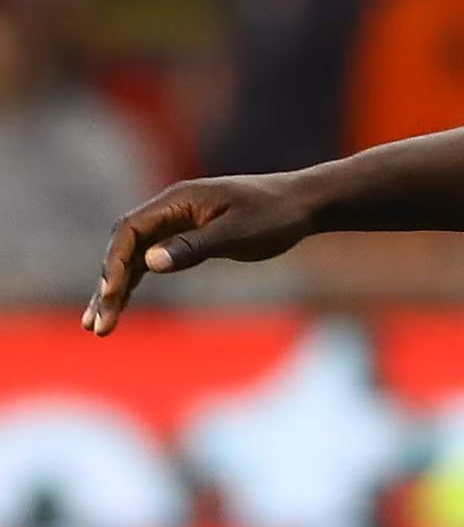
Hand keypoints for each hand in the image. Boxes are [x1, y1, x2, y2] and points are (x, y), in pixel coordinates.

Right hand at [84, 173, 323, 334]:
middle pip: (125, 247)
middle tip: (96, 325)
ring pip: (134, 257)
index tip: (109, 294)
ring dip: (115, 289)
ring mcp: (176, 222)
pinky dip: (135, 282)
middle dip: (108, 286)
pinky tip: (120, 304)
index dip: (114, 263)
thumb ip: (194, 246)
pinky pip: (152, 260)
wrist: (304, 203)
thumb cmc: (275, 215)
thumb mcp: (238, 233)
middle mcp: (170, 209)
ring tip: (98, 326)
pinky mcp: (187, 236)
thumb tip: (149, 262)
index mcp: (177, 200)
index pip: (130, 231)